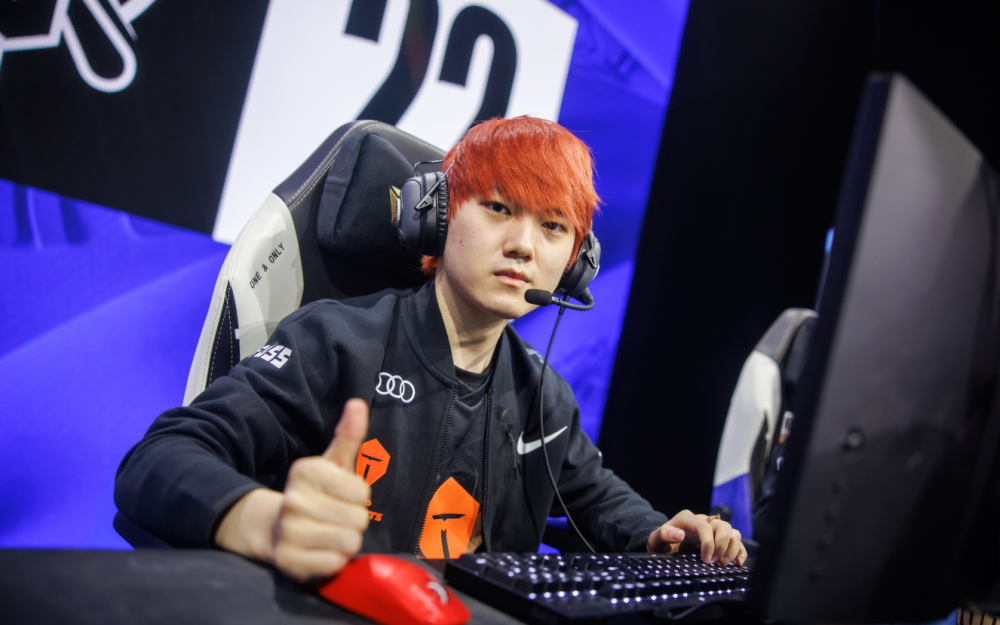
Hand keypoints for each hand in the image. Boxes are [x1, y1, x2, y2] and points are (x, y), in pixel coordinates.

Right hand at [215, 399, 371, 580]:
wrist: (275, 528)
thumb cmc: (316, 493)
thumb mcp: (332, 463)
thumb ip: (348, 435)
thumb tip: (358, 403)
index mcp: (305, 471)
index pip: (361, 491)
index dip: (358, 497)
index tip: (342, 496)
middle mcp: (294, 499)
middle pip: (358, 519)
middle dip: (353, 521)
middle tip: (335, 518)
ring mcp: (289, 531)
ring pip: (349, 542)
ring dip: (345, 542)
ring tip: (329, 534)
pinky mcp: (288, 561)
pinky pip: (334, 563)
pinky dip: (334, 560)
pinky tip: (320, 551)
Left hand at [647, 509, 746, 565]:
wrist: (665, 546)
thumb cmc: (662, 543)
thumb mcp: (656, 540)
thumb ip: (663, 535)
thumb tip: (679, 534)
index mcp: (688, 519)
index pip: (704, 526)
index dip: (708, 543)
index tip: (706, 559)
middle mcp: (704, 521)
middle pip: (723, 526)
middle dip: (722, 545)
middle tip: (714, 562)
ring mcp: (714, 529)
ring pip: (732, 531)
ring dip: (732, 548)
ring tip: (723, 563)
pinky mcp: (720, 539)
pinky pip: (737, 541)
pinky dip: (740, 551)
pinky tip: (738, 563)